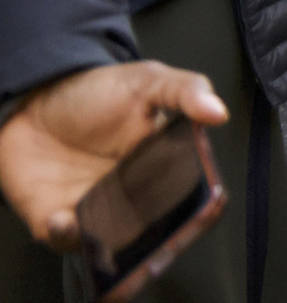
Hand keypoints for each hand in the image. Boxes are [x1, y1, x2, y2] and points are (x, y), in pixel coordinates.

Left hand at [0, 62, 226, 250]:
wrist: (33, 103)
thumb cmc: (94, 93)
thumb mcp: (144, 80)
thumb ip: (184, 90)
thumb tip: (219, 112)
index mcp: (163, 161)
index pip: (190, 188)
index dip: (196, 200)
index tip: (192, 194)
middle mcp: (135, 191)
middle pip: (157, 222)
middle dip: (156, 229)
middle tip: (142, 210)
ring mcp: (99, 207)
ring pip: (116, 238)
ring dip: (110, 237)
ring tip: (98, 217)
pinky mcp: (61, 220)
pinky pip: (70, 240)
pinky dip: (69, 236)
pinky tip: (65, 217)